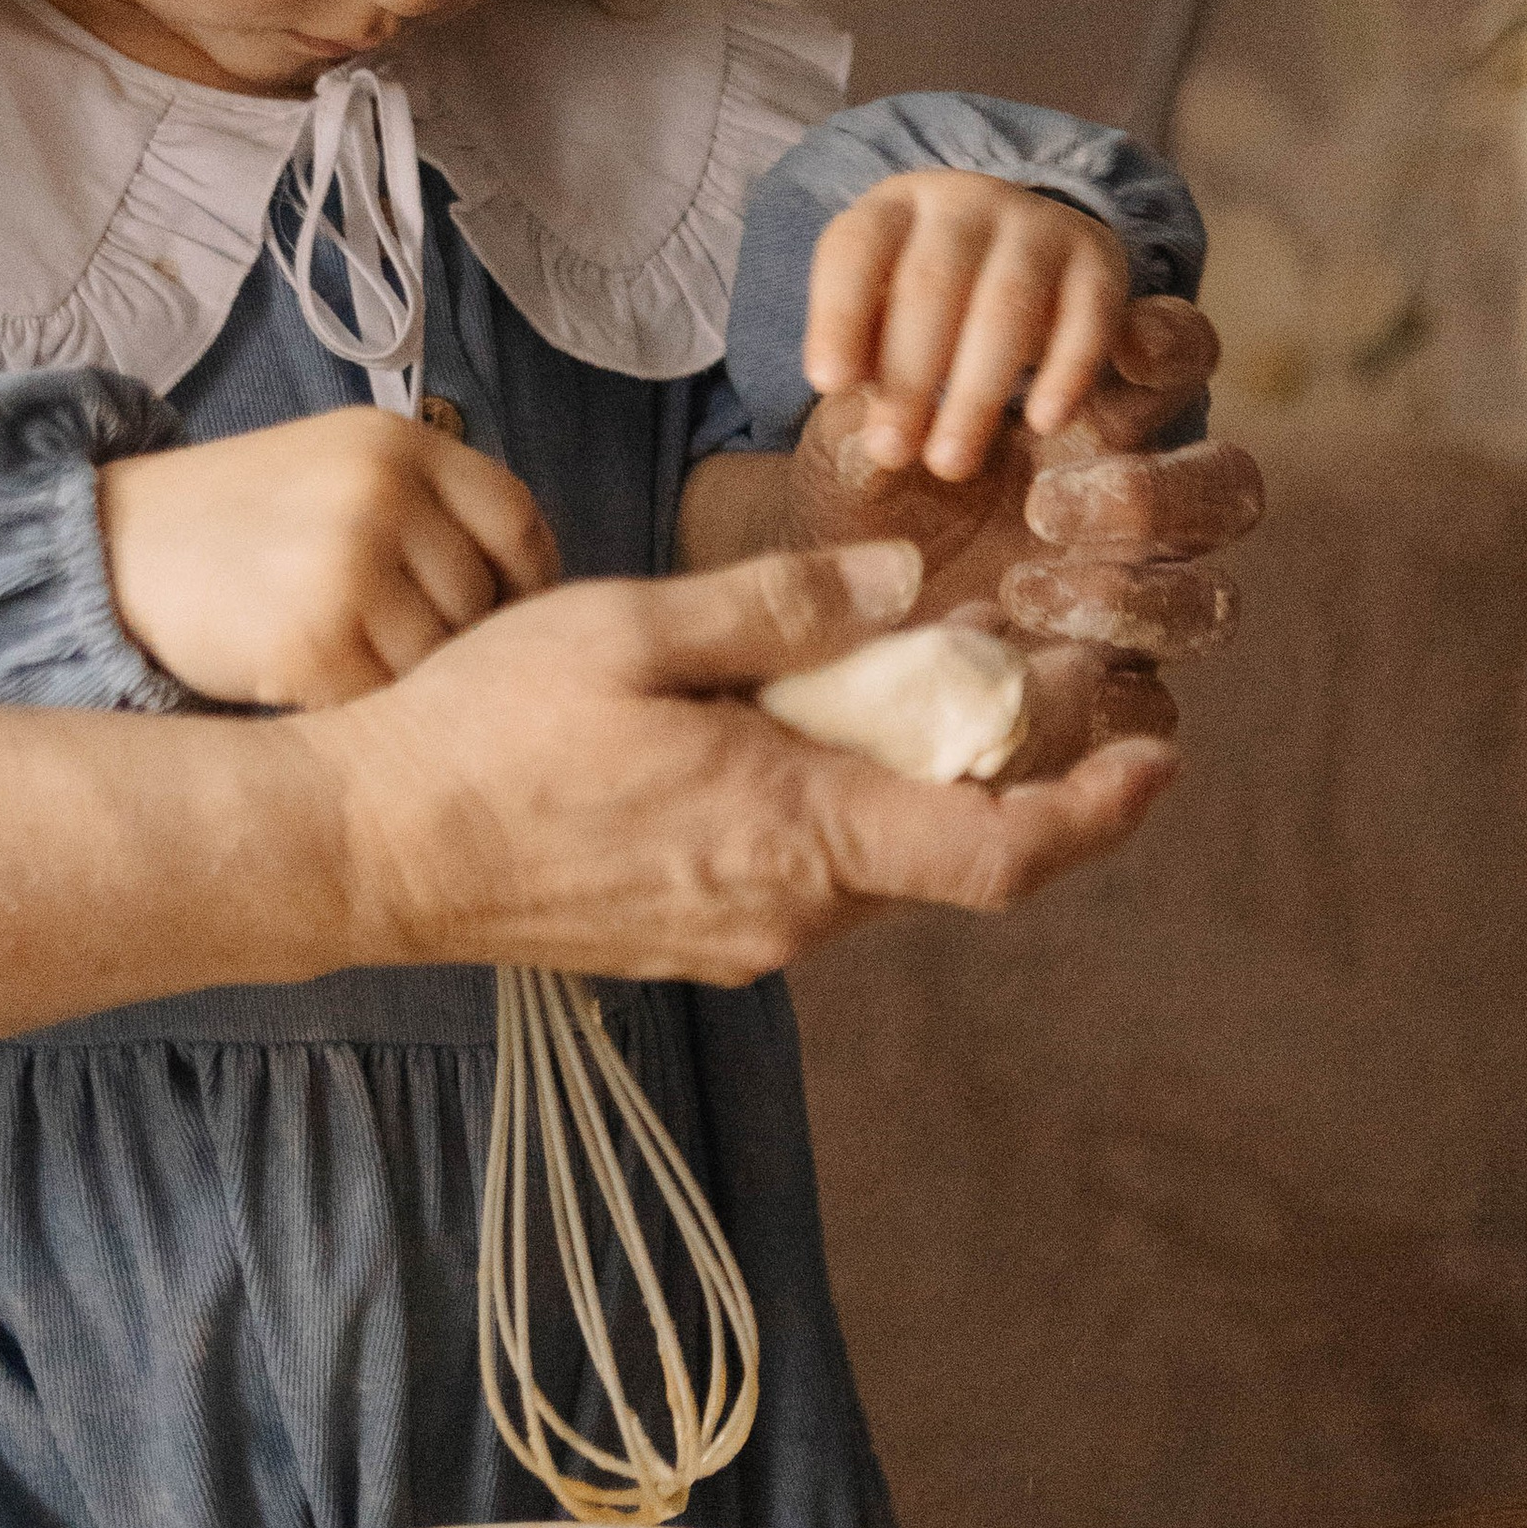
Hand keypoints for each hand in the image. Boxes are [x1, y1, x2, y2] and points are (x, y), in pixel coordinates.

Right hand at [100, 407, 560, 706]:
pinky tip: (319, 691)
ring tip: (357, 672)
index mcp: (401, 444)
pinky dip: (362, 715)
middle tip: (413, 662)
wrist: (118, 546)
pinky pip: (384, 703)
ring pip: (442, 664)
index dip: (526, 589)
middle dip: (461, 648)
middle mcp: (382, 494)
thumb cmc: (244, 521)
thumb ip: (432, 510)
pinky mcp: (312, 641)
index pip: (520, 526)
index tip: (507, 627)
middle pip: (486, 603)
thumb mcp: (344, 469)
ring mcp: (347, 566)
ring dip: (412, 689)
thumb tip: (540, 607)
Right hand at [309, 537, 1179, 983]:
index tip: (1161, 756)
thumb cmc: (486, 730)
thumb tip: (905, 588)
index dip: (1101, 811)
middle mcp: (786, 913)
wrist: (366, 853)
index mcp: (796, 832)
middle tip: (1009, 663)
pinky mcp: (688, 940)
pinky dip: (828, 808)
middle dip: (993, 767)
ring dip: (898, 784)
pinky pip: (800, 877)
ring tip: (874, 681)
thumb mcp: (634, 627)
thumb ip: (780, 608)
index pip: (1001, 852)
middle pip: (943, 853)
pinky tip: (769, 732)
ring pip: (869, 865)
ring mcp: (735, 939)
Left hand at [786, 294, 1263, 727]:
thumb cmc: (856, 502)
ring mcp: (1132, 603)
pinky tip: (1030, 675)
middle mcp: (1135, 507)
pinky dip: (1109, 699)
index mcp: (1093, 417)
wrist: (827, 619)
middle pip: (1229, 487)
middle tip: (1044, 505)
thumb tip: (884, 419)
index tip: (1129, 350)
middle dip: (1155, 494)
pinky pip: (1154, 709)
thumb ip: (873, 424)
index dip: (1176, 348)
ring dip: (1130, 596)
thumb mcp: (846, 451)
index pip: (1179, 363)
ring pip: (1211, 602)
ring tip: (1019, 591)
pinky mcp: (1107, 693)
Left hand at [805, 170, 1133, 479]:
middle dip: (908, 373)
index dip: (840, 315)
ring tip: (949, 463)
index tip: (828, 383)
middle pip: (931, 283)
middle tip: (890, 450)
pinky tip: (1043, 423)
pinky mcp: (1098, 257)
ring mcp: (1036, 224)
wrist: (1028, 243)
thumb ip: (864, 344)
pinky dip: (1067, 371)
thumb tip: (848, 397)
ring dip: (975, 391)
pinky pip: (1088, 315)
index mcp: (895, 207)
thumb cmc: (930, 295)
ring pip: (1006, 304)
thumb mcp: (883, 302)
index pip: (856, 250)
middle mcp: (965, 202)